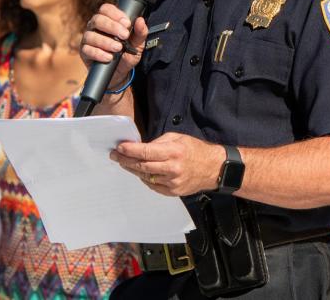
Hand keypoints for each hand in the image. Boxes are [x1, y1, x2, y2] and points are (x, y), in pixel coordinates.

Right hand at [81, 4, 147, 85]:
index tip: (127, 24)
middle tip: (124, 36)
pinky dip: (98, 53)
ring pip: (91, 35)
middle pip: (97, 19)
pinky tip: (109, 57)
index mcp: (108, 20)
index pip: (106, 9)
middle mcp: (95, 27)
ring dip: (106, 42)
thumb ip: (140, 32)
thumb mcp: (138, 44)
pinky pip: (87, 50)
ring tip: (118, 48)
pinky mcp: (84, 52)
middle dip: (112, 27)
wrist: (120, 73)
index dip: (116, 14)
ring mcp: (88, 39)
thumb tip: (140, 20)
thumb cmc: (127, 54)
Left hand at [111, 133, 226, 195]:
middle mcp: (172, 168)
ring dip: (133, 169)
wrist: (214, 168)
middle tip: (115, 155)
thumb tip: (141, 147)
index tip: (119, 147)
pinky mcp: (172, 191)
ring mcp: (172, 182)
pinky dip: (145, 178)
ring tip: (125, 163)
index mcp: (173, 152)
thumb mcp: (178, 138)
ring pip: (145, 176)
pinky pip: (152, 185)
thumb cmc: (196, 150)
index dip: (130, 150)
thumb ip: (159, 142)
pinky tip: (140, 172)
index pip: (146, 152)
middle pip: (142, 166)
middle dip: (126, 160)